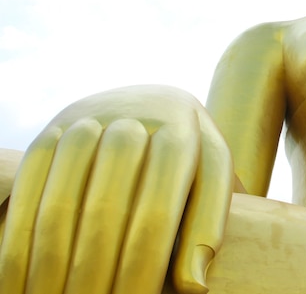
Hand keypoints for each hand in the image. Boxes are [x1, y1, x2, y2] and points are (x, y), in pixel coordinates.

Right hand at [0, 85, 232, 293]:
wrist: (156, 102)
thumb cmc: (192, 153)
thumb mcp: (214, 177)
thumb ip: (208, 224)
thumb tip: (194, 286)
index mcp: (178, 132)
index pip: (157, 212)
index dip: (142, 267)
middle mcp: (128, 121)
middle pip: (105, 210)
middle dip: (94, 273)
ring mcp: (83, 123)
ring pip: (59, 203)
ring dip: (50, 266)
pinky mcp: (49, 132)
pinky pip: (27, 190)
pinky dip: (18, 241)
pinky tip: (20, 281)